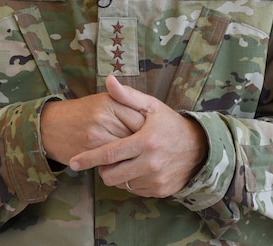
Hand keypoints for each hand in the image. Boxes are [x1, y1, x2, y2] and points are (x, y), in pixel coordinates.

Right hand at [40, 88, 145, 166]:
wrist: (50, 126)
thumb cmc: (82, 113)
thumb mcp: (103, 102)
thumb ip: (126, 105)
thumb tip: (149, 119)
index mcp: (110, 102)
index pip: (140, 118)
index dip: (149, 130)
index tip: (155, 137)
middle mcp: (104, 117)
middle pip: (135, 136)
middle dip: (144, 146)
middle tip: (153, 153)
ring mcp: (96, 136)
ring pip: (125, 152)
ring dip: (135, 158)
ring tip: (141, 160)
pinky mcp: (89, 152)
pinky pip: (113, 163)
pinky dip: (121, 166)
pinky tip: (125, 166)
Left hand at [69, 75, 207, 197]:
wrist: (199, 148)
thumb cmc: (170, 124)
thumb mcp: (151, 106)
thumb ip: (128, 96)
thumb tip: (108, 80)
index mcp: (145, 142)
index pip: (109, 154)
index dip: (88, 159)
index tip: (73, 162)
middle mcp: (150, 164)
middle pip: (111, 175)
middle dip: (103, 169)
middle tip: (107, 158)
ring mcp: (155, 180)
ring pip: (122, 184)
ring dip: (119, 174)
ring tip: (127, 160)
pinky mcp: (160, 191)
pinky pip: (135, 190)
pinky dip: (132, 181)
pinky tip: (139, 168)